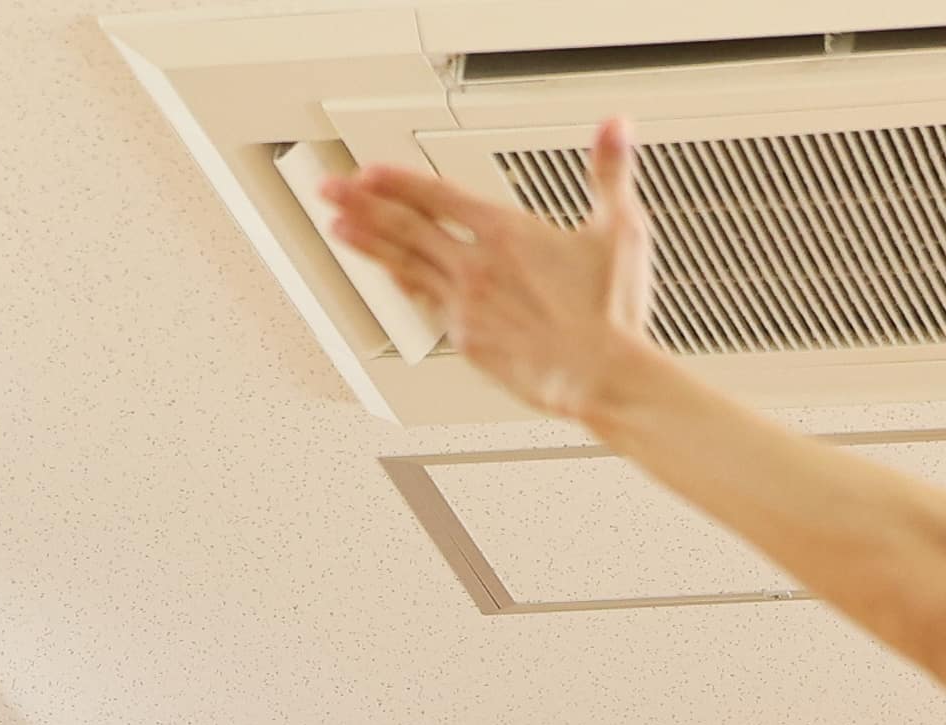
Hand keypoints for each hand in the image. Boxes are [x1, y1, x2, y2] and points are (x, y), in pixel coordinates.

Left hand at [317, 122, 659, 427]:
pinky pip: (425, 306)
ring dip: (367, 244)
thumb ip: (609, 172)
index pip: (435, 196)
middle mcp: (475, 267)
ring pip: (405, 266)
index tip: (367, 172)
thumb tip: (616, 126)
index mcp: (505, 234)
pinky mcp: (468, 341)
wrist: (599, 376)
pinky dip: (402, 287)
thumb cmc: (609, 313)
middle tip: (328, 190)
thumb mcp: (617, 229)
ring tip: (336, 228)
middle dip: (360, 205)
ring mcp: (465, 306)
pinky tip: (389, 280)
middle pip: (404, 227)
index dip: (397, 182)